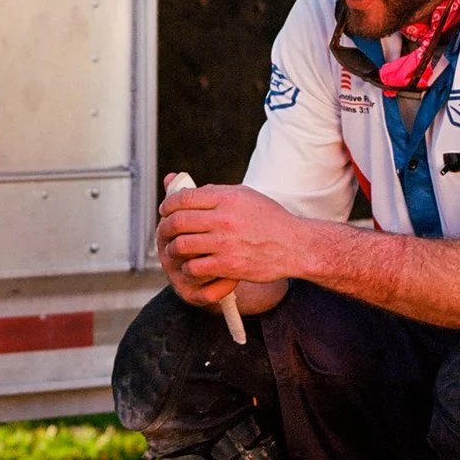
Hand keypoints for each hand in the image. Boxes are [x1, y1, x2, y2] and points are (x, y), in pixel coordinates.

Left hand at [156, 182, 312, 300]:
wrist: (295, 246)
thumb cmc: (271, 220)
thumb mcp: (247, 196)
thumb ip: (217, 192)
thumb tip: (189, 190)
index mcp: (227, 198)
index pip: (184, 198)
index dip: (168, 204)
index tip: (165, 210)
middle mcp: (224, 219)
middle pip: (178, 221)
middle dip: (165, 228)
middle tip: (164, 232)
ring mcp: (225, 243)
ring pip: (181, 245)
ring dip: (173, 249)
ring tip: (175, 251)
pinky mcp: (228, 265)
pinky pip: (194, 267)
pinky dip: (187, 268)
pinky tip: (191, 267)